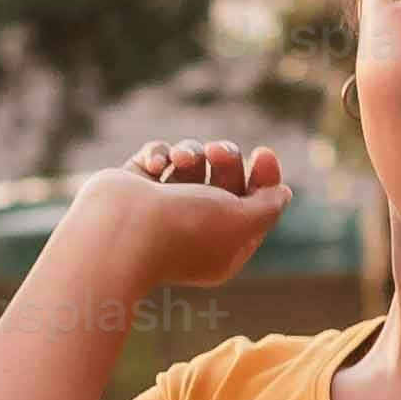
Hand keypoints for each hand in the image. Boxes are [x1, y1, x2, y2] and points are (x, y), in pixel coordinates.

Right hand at [68, 138, 294, 293]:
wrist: (117, 231)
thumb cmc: (183, 229)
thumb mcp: (241, 221)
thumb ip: (269, 206)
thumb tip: (282, 192)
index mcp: (221, 247)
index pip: (252, 205)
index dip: (263, 178)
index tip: (263, 154)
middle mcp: (191, 227)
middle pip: (224, 178)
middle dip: (226, 158)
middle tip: (217, 153)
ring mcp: (160, 207)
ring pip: (191, 162)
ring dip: (192, 152)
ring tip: (181, 159)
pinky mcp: (135, 187)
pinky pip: (157, 156)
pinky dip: (159, 153)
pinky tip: (155, 165)